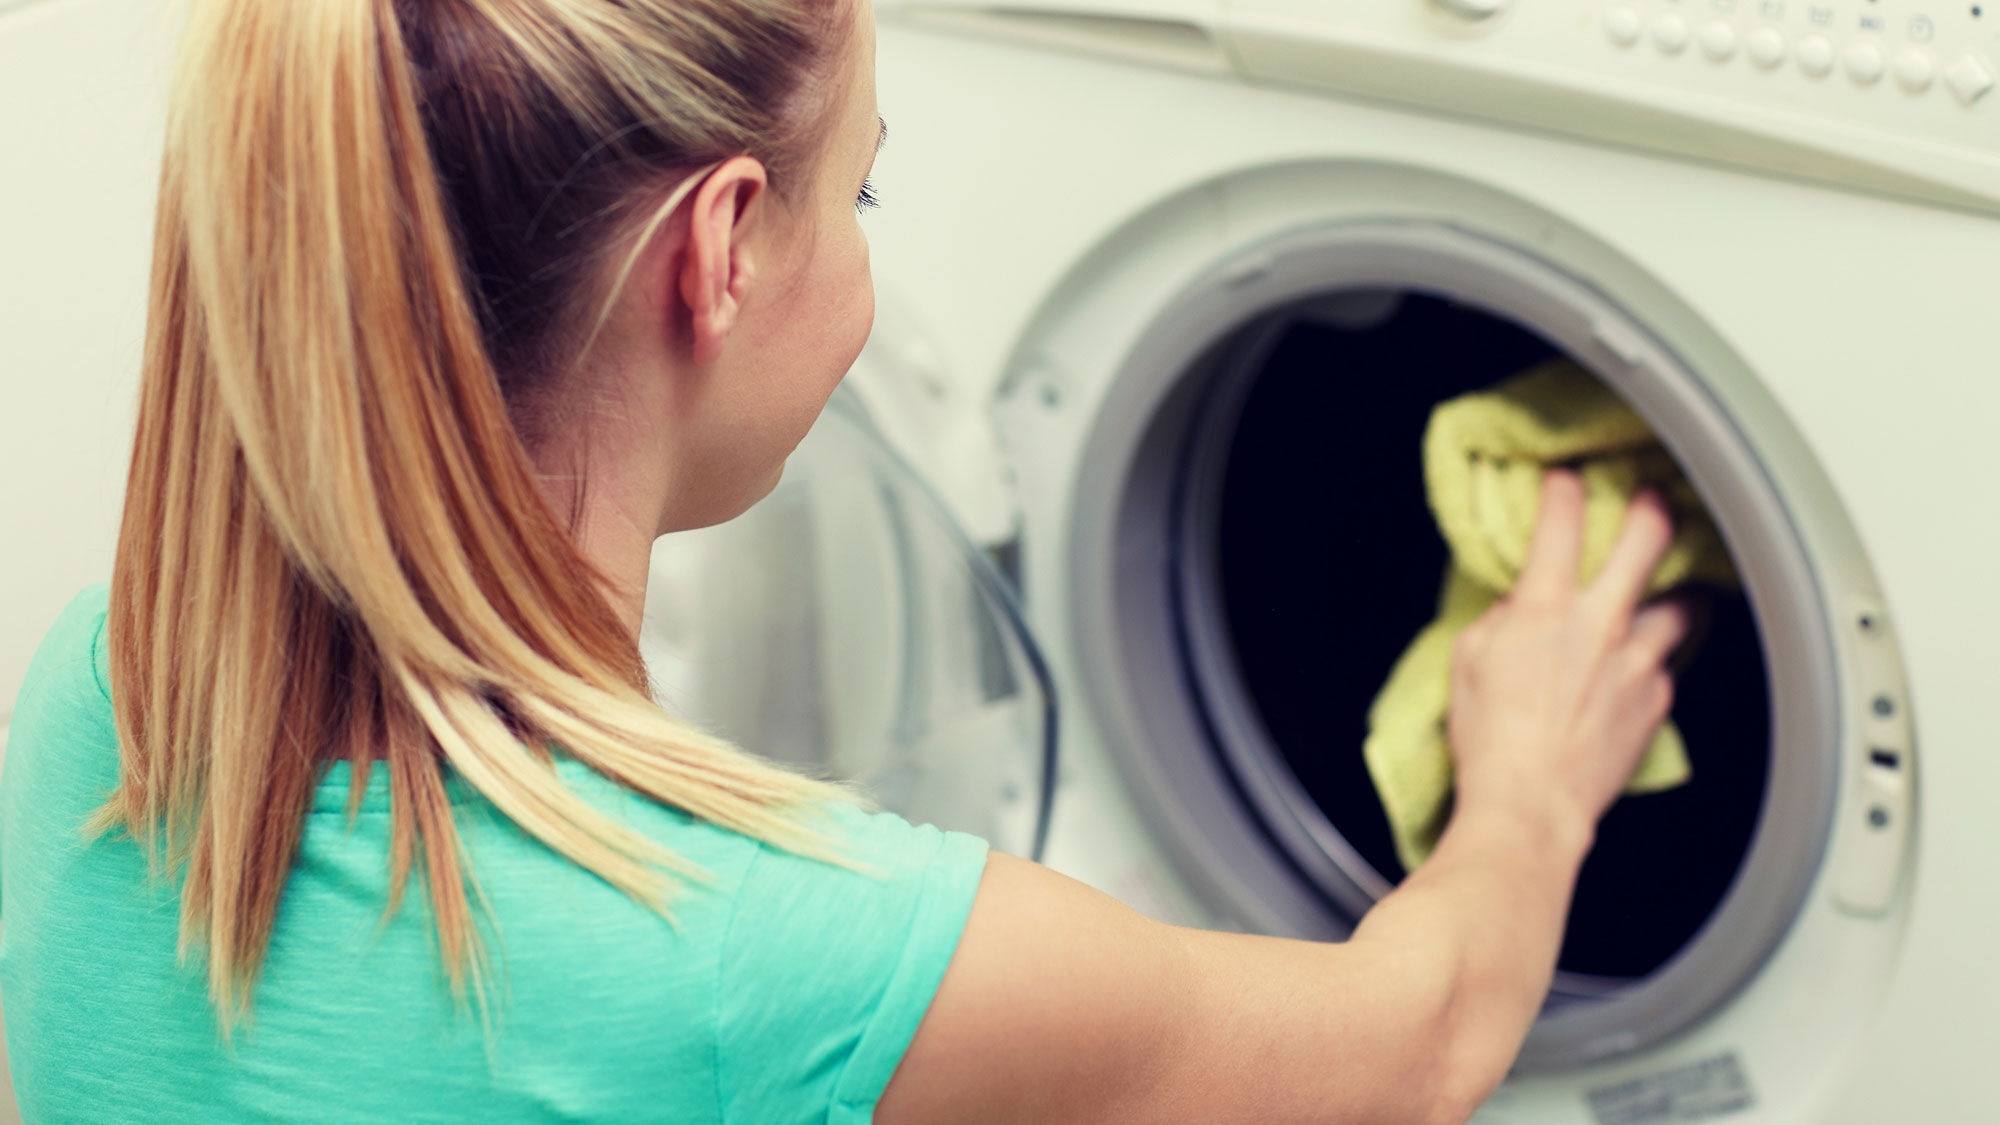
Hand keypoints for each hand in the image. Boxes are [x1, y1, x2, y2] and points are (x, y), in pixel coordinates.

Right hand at [1446, 470, 1691, 847]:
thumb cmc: (1490, 740)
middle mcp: (1601, 625)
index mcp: (1546, 608)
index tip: (1566, 483)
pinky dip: (1654, 662)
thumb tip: (1521, 609)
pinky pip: (1666, 668)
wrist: (1530, 803)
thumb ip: (1500, 621)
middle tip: (1654, 502)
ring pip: (1681, 606)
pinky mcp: (1656, 703)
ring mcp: (1638, 663)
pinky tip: (1641, 670)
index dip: (1564, 491)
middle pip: (1649, 541)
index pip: (1562, 523)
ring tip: (1672, 592)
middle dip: (1654, 509)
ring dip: (1676, 594)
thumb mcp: (1468, 661)